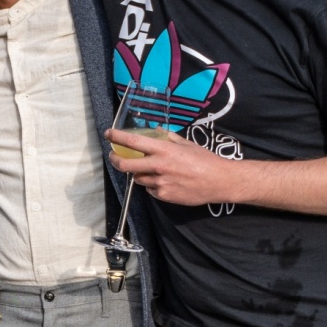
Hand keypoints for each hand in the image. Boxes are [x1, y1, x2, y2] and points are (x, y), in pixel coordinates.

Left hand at [107, 129, 245, 208]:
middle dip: (116, 160)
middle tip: (115, 157)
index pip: (133, 142)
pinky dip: (152, 185)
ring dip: (139, 174)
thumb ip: (167, 137)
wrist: (218, 181)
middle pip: (126, 165)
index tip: (108, 134)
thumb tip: (154, 131)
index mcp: (164, 150)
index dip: (117, 137)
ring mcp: (160, 183)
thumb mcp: (186, 143)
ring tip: (152, 170)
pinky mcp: (163, 195)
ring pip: (138, 178)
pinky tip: (165, 181)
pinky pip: (150, 189)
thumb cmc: (204, 160)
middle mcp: (158, 166)